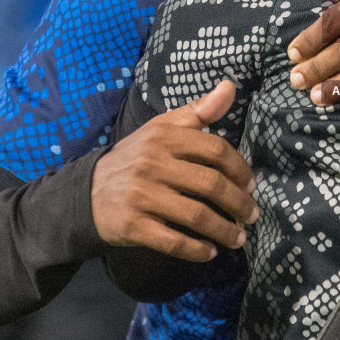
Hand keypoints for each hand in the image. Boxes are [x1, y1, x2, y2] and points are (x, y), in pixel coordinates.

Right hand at [91, 81, 257, 261]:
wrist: (87, 191)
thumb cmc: (136, 157)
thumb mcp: (162, 128)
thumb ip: (198, 111)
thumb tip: (230, 86)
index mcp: (164, 137)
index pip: (215, 149)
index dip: (240, 169)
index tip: (252, 185)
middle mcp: (153, 163)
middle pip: (210, 185)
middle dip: (239, 204)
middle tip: (251, 215)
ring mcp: (142, 195)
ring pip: (196, 216)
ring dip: (224, 230)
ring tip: (239, 238)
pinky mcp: (132, 224)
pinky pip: (173, 241)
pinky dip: (196, 250)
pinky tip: (210, 252)